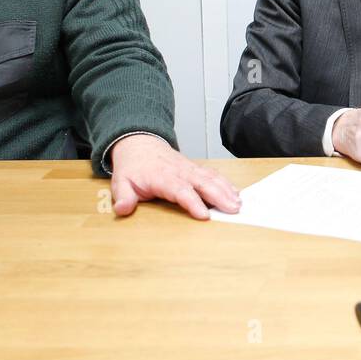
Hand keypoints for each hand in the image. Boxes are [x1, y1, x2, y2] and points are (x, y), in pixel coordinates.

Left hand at [109, 134, 240, 219]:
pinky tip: (236, 193)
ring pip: (211, 178)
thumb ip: (123, 196)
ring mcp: (189, 168)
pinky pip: (213, 174)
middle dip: (219, 196)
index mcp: (162, 176)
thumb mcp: (121, 182)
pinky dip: (226, 183)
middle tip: (233, 209)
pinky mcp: (195, 168)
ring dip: (226, 190)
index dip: (192, 202)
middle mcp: (180, 171)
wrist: (139, 144)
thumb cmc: (133, 167)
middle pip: (203, 183)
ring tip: (238, 204)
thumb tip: (123, 209)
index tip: (204, 215)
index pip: (180, 190)